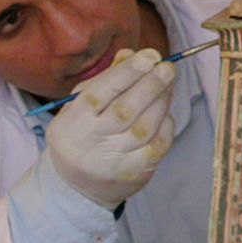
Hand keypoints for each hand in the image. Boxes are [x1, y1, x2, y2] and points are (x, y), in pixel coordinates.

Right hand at [45, 48, 176, 209]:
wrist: (78, 187)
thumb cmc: (80, 136)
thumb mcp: (78, 106)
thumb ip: (103, 80)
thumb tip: (129, 55)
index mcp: (72, 123)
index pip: (99, 94)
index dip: (126, 73)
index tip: (148, 56)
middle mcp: (91, 144)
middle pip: (125, 111)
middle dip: (150, 85)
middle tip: (167, 67)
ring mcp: (114, 161)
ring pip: (144, 127)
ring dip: (161, 101)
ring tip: (168, 83)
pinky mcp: (135, 174)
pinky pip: (157, 146)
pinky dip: (165, 125)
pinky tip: (165, 111)